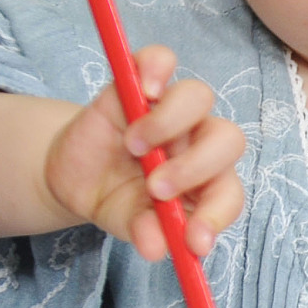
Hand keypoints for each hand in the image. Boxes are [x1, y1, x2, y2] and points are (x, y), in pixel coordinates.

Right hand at [42, 46, 246, 262]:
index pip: (229, 193)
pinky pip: (160, 59)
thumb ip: (145, 231)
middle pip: (227, 140)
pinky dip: (155, 68)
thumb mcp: (127, 222)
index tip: (193, 240)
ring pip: (198, 97)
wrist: (78, 176)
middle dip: (196, 167)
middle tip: (157, 189)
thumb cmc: (116, 199)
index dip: (218, 215)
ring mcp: (171, 111)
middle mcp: (198, 143)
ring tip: (134, 148)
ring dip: (168, 123)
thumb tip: (156, 248)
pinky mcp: (140, 84)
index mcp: (206, 183)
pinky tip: (143, 91)